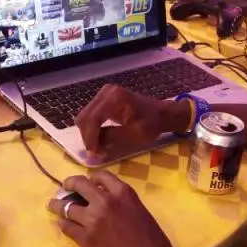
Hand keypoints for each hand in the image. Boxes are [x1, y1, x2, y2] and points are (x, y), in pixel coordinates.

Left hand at [47, 171, 185, 246]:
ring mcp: (92, 220)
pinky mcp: (85, 240)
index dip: (91, 178)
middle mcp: (105, 202)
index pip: (100, 175)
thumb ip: (124, 204)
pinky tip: (63, 225)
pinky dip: (64, 224)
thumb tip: (110, 204)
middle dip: (70, 184)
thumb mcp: (141, 213)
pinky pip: (67, 227)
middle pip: (79, 185)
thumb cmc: (155, 245)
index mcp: (123, 193)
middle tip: (65, 187)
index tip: (87, 182)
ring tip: (52, 205)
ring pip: (67, 207)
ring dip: (58, 205)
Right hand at [75, 84, 190, 155]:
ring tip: (98, 148)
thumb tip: (93, 147)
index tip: (93, 154)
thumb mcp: (135, 133)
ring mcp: (103, 94)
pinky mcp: (103, 99)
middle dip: (88, 137)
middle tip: (95, 153)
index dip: (90, 137)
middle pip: (85, 117)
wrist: (162, 114)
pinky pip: (90, 116)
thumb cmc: (152, 123)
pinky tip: (99, 140)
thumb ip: (112, 137)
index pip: (93, 118)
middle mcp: (106, 92)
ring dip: (88, 134)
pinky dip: (91, 129)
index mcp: (115, 97)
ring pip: (85, 117)